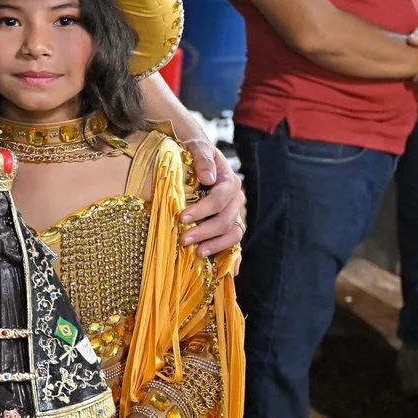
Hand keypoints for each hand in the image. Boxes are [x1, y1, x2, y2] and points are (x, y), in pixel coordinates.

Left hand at [178, 139, 246, 259]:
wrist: (193, 154)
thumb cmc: (193, 151)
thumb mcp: (196, 146)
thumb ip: (203, 158)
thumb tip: (208, 177)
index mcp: (229, 181)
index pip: (220, 198)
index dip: (203, 209)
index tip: (182, 217)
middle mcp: (235, 200)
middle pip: (226, 220)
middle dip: (205, 231)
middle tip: (183, 239)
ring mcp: (233, 214)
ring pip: (233, 234)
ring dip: (216, 245)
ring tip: (197, 252)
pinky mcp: (227, 226)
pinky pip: (234, 243)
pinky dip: (234, 257)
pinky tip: (232, 272)